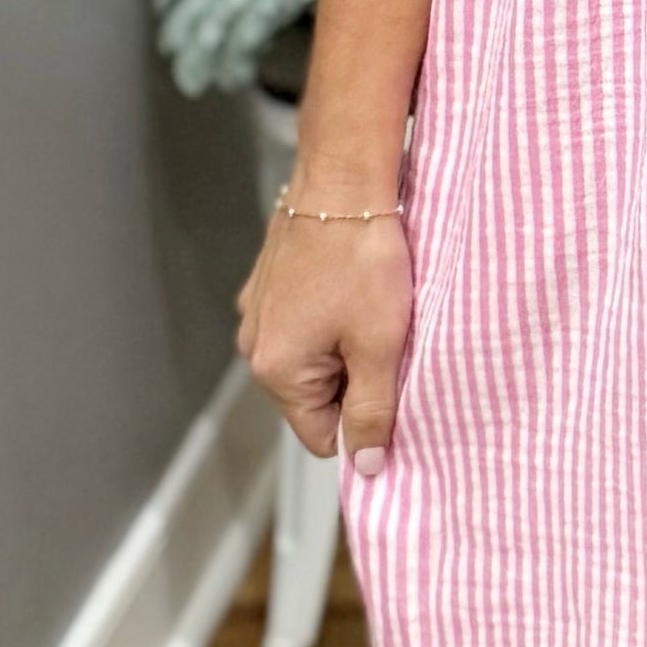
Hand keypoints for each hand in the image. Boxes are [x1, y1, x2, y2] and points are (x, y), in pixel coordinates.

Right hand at [235, 199, 412, 466]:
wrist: (342, 178)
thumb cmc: (362, 259)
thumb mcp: (380, 345)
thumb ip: (373, 412)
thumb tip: (365, 467)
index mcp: (276, 370)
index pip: (320, 436)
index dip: (362, 422)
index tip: (391, 389)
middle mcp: (255, 344)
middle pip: (315, 396)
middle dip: (354, 380)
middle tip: (389, 342)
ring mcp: (258, 311)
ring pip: (313, 357)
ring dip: (346, 345)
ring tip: (374, 310)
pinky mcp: (270, 282)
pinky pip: (305, 321)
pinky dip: (332, 314)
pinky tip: (356, 287)